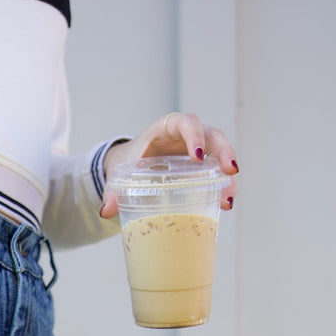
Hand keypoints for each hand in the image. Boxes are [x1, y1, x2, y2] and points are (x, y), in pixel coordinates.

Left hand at [100, 112, 238, 218]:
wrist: (133, 163)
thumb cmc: (130, 161)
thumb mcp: (121, 172)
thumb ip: (113, 190)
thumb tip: (106, 212)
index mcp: (165, 128)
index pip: (185, 122)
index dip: (194, 135)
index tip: (197, 155)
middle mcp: (187, 136)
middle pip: (213, 136)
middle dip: (224, 151)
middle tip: (230, 171)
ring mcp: (198, 150)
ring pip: (220, 155)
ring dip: (228, 176)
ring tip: (228, 200)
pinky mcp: (203, 167)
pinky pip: (217, 172)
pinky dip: (223, 187)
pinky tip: (225, 204)